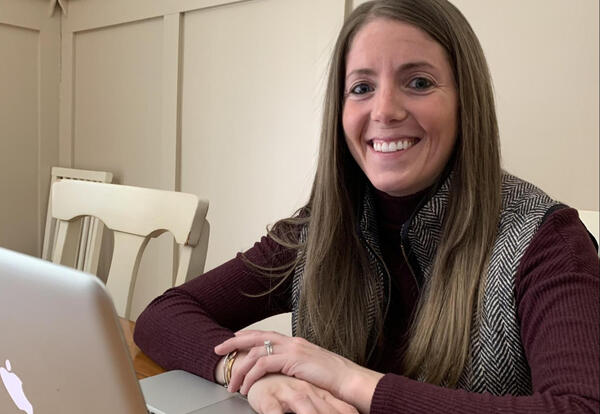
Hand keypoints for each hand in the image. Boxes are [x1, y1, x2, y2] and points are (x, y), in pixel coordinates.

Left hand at [214, 330, 382, 412]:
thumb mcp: (310, 371)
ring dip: (240, 368)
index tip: (234, 340)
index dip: (248, 337)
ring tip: (232, 384)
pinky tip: (247, 387)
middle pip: (256, 337)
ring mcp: (292, 348)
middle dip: (234, 342)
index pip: (266, 335)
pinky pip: (263, 365)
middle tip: (218, 349)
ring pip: (255, 352)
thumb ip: (295, 369)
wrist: (349, 380)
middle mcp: (292, 342)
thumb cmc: (333, 380)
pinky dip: (251, 376)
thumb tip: (283, 376)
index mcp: (295, 343)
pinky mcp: (292, 359)